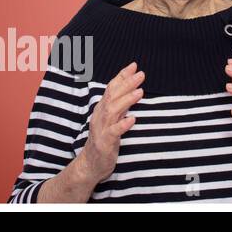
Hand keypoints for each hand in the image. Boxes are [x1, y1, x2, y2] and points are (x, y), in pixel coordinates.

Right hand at [76, 61, 144, 186]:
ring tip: (140, 91)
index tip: (134, 66)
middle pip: (112, 96)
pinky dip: (122, 125)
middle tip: (140, 74)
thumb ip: (120, 106)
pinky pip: (113, 132)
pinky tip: (132, 119)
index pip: (111, 89)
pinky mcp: (105, 143)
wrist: (91, 165)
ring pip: (112, 111)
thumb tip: (132, 91)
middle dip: (126, 84)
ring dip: (126, 100)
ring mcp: (101, 129)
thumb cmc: (103, 141)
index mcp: (102, 109)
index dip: (122, 77)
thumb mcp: (111, 120)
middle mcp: (100, 116)